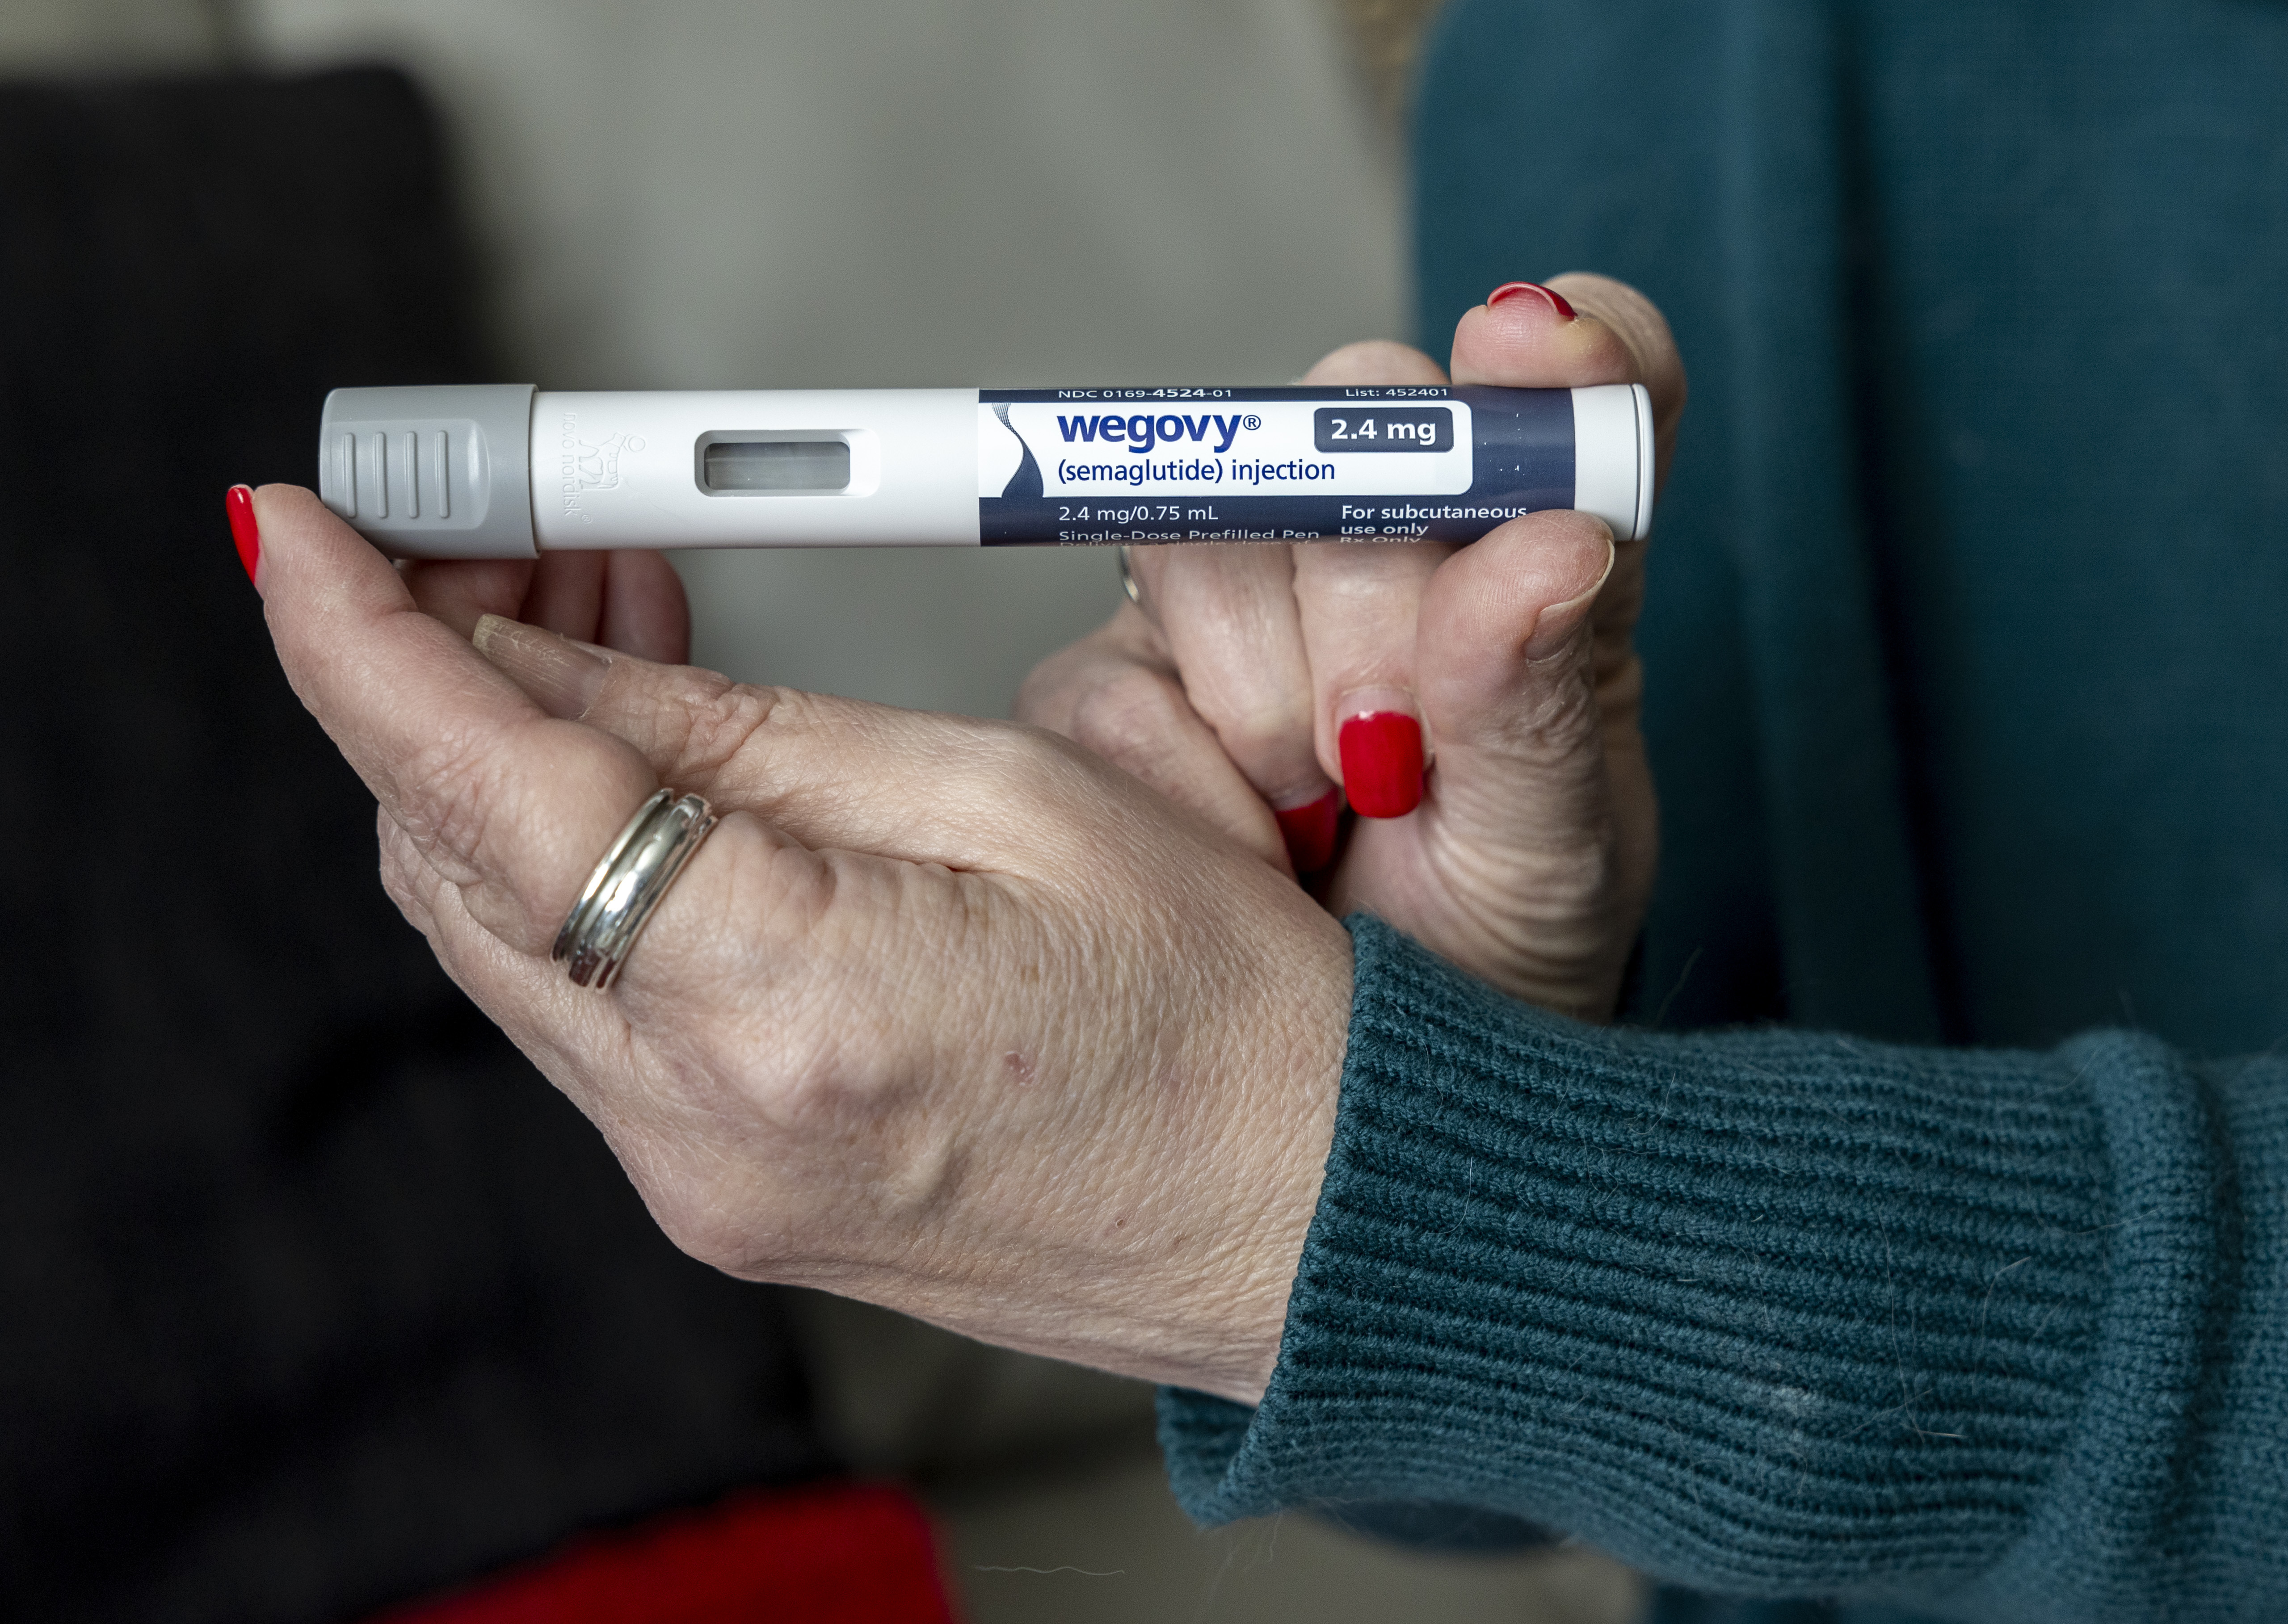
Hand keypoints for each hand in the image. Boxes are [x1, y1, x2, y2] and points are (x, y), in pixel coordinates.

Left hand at [251, 486, 1347, 1404]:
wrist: (1308, 1216)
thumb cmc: (1225, 1010)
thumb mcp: (1007, 796)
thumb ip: (750, 735)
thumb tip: (555, 659)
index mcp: (788, 1009)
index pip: (490, 799)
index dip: (362, 646)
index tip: (291, 531)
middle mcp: (702, 1128)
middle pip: (458, 868)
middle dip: (438, 679)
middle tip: (500, 532)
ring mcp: (698, 1181)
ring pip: (505, 935)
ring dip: (512, 768)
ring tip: (604, 616)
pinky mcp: (720, 1193)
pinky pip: (583, 1005)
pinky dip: (580, 869)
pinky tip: (652, 768)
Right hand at [1017, 275, 1683, 1019]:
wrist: (1348, 1102)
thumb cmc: (1490, 965)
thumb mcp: (1557, 859)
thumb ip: (1552, 700)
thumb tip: (1553, 541)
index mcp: (1538, 557)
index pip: (1575, 378)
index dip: (1558, 347)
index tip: (1534, 351)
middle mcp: (1390, 545)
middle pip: (1354, 418)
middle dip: (1377, 589)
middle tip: (1398, 748)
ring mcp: (1241, 603)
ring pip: (1213, 531)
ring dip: (1269, 695)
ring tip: (1324, 811)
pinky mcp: (1117, 680)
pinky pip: (1111, 668)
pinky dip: (1182, 773)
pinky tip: (1244, 840)